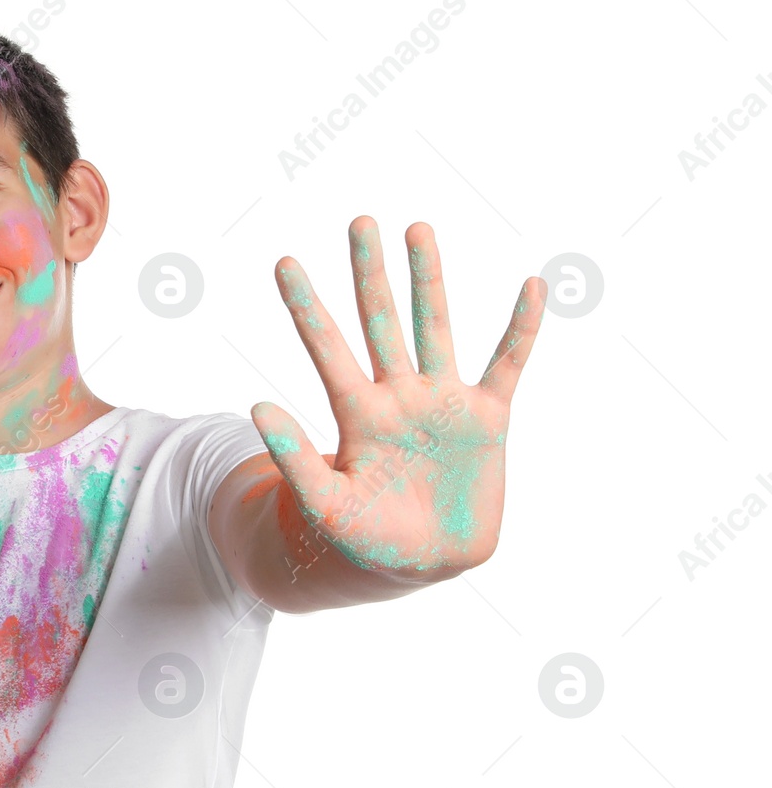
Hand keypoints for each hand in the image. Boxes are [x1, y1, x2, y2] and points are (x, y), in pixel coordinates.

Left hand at [251, 216, 544, 577]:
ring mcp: (442, 403)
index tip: (285, 262)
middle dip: (369, 273)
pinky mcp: (487, 421)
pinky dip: (521, 329)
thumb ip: (294, 458)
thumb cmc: (365, 540)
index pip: (326, 349)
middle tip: (360, 221)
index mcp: (356, 414)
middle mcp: (397, 396)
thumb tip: (255, 406)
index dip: (306, 307)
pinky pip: (507, 365)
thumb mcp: (324, 504)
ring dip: (429, 280)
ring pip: (434, 328)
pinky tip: (532, 287)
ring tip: (419, 228)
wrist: (423, 565)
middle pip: (379, 322)